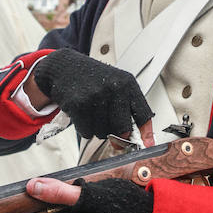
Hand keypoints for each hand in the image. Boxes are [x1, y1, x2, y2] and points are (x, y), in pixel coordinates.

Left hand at [26, 176, 153, 212]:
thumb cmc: (126, 206)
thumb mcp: (92, 195)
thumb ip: (60, 193)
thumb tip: (32, 188)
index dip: (47, 195)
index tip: (63, 186)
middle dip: (62, 199)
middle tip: (85, 192)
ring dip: (71, 203)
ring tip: (93, 199)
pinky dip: (80, 210)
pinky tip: (96, 206)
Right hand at [31, 48, 153, 140]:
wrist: (66, 67)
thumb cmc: (93, 78)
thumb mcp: (116, 84)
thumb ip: (127, 108)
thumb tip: (138, 137)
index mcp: (127, 84)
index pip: (143, 114)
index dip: (146, 134)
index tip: (147, 145)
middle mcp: (114, 88)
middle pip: (124, 129)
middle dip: (118, 135)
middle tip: (111, 128)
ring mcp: (96, 96)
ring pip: (103, 133)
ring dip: (98, 129)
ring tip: (93, 112)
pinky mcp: (79, 104)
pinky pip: (87, 132)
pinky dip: (84, 128)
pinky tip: (83, 114)